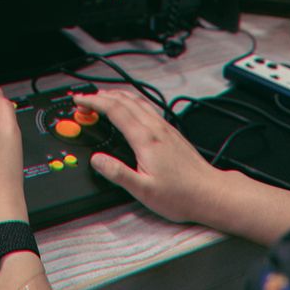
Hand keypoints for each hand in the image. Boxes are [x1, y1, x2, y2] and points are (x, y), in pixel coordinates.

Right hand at [79, 89, 219, 224]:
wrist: (209, 192)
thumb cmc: (181, 194)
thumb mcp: (143, 190)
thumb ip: (118, 173)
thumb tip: (97, 160)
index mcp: (146, 139)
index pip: (115, 110)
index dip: (94, 102)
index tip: (80, 100)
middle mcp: (156, 129)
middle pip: (126, 101)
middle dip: (102, 95)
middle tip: (86, 97)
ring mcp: (165, 129)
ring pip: (138, 102)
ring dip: (118, 96)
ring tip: (103, 96)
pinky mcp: (172, 133)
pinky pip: (148, 108)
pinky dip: (132, 102)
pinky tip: (132, 108)